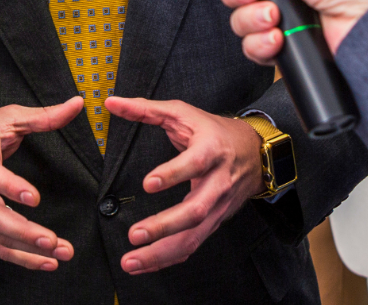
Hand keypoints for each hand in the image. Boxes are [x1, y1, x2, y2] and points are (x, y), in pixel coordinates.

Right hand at [0, 98, 85, 269]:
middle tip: (52, 240)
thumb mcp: (6, 117)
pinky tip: (46, 262)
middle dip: (24, 232)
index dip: (9, 187)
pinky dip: (21, 258)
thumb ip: (43, 116)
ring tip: (59, 254)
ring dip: (28, 250)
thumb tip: (76, 105)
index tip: (34, 197)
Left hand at [103, 97, 263, 273]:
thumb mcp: (183, 113)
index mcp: (211, 150)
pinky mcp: (214, 222)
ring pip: (194, 235)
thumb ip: (146, 109)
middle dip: (164, 226)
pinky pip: (193, 244)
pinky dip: (169, 258)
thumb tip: (112, 103)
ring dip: (162, 252)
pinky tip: (146, 263)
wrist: (255, 152)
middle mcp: (218, 182)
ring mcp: (218, 206)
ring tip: (132, 261)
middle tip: (135, 235)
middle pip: (195, 210)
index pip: (195, 163)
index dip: (173, 174)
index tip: (148, 183)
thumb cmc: (214, 132)